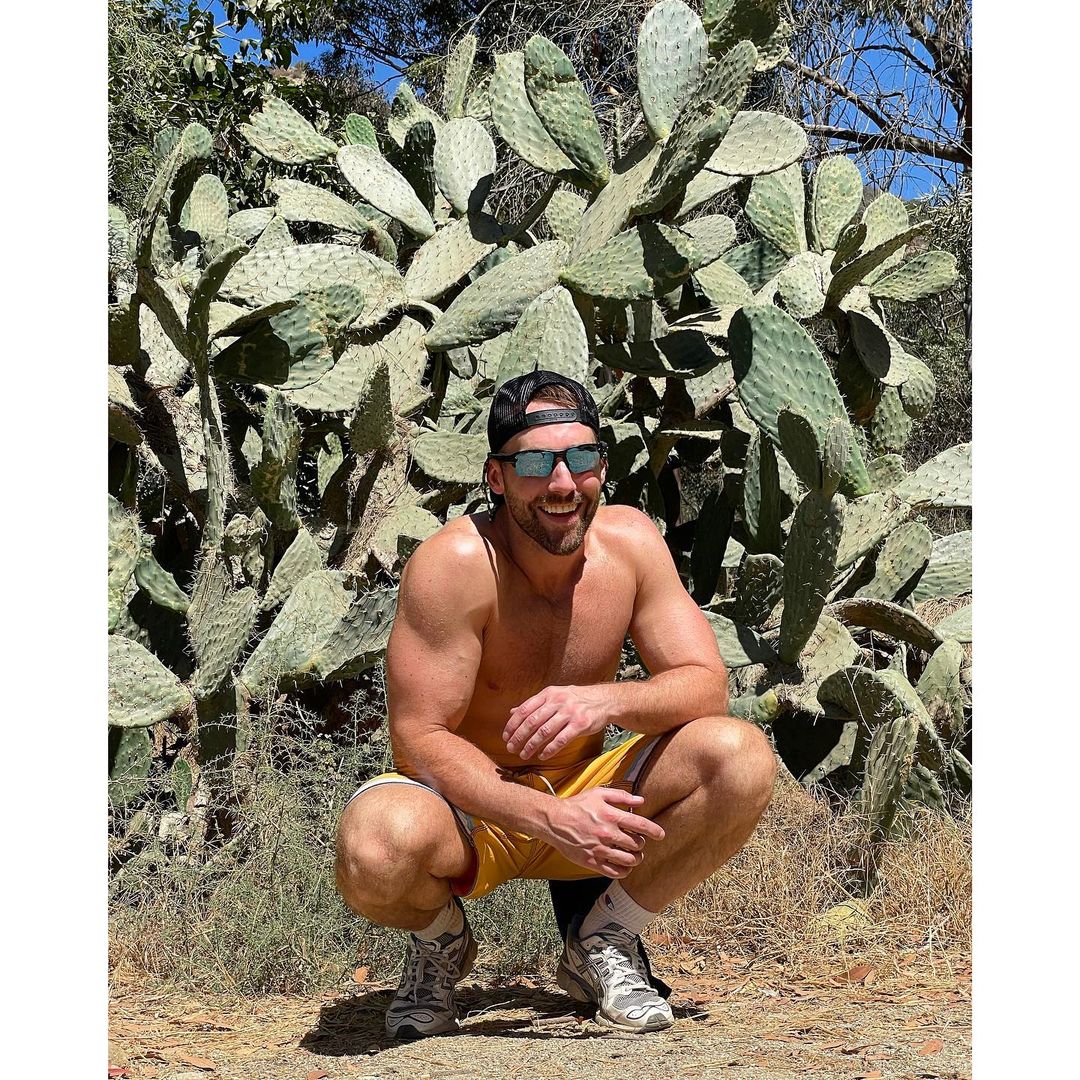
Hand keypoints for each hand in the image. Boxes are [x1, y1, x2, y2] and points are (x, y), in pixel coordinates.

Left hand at [503, 684, 611, 760]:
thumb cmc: (576, 699)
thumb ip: (534, 704)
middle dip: (519, 737)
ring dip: (531, 745)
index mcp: (549, 694)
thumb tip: (513, 711)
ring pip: (545, 732)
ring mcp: (569, 713)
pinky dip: (549, 749)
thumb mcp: (554, 695)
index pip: (525, 709)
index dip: (513, 724)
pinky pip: (561, 739)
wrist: (604, 700)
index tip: (506, 736)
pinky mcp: (580, 724)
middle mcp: (558, 701)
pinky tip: (542, 755)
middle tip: (511, 748)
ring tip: (524, 754)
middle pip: (532, 722)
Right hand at [544, 788, 665, 877]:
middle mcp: (608, 833)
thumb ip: (621, 796)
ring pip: (629, 860)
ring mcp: (600, 849)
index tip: (661, 835)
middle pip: (637, 844)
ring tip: (634, 856)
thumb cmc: (578, 805)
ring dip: (636, 859)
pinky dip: (624, 871)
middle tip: (639, 843)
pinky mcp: (592, 862)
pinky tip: (624, 866)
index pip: (641, 825)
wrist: (555, 820)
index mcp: (611, 815)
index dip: (654, 831)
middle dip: (641, 844)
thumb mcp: (598, 793)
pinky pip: (615, 872)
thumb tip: (640, 800)